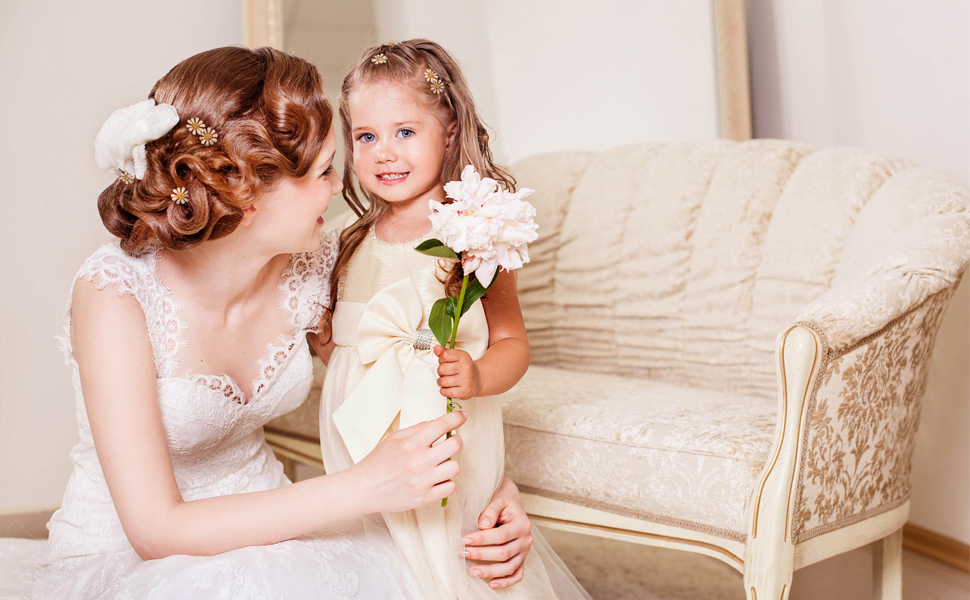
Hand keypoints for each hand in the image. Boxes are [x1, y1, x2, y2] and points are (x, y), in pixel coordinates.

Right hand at [351, 410, 466, 513]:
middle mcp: (419, 462)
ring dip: (449, 463)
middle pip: (455, 445)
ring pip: (455, 466)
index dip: (456, 417)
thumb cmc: (377, 462)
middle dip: (455, 440)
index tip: (462, 416)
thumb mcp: (394, 438)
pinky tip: (436, 479)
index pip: (442, 425)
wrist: (364, 489)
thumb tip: (436, 423)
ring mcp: (423, 481)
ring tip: (438, 464)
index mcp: (411, 444)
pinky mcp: (425, 498)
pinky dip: (446, 482)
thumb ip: (417, 429)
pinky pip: (450, 487)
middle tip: (448, 443)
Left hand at [434, 346, 481, 399]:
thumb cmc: (464, 368)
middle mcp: (466, 368)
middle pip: (441, 369)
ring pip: (442, 381)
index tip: (446, 362)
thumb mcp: (456, 357)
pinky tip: (449, 388)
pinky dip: (444, 391)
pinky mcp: (464, 392)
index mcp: (463, 357)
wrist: (478, 380)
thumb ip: (445, 352)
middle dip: (441, 372)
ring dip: (441, 382)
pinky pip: (445, 392)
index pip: (444, 355)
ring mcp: (466, 380)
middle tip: (446, 373)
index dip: (441, 359)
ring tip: (448, 381)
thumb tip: (436, 349)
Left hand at [461, 476, 533, 588]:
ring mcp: (524, 551)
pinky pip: (517, 574)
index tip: (465, 539)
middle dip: (481, 554)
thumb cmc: (502, 499)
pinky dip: (506, 582)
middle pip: (504, 553)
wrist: (510, 500)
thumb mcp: (497, 499)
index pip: (501, 535)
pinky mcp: (521, 558)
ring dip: (490, 571)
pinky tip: (491, 584)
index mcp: (522, 524)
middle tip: (462, 553)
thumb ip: (491, 510)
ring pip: (509, 567)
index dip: (482, 539)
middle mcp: (526, 539)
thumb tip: (483, 525)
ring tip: (472, 571)